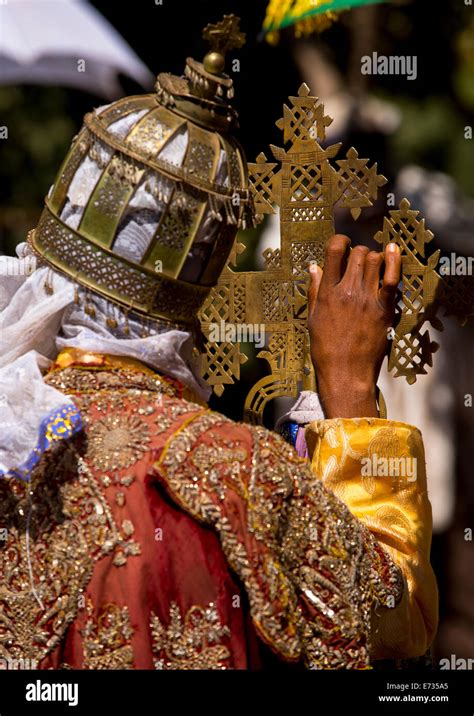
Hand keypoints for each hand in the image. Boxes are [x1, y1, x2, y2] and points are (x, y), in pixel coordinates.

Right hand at [307, 235, 400, 418]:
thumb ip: (315, 291)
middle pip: (358, 253)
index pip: (334, 251)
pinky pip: (392, 277)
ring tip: (373, 267)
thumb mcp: (313, 318)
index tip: (342, 245)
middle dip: (358, 252)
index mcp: (327, 293)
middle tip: (358, 263)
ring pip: (375, 260)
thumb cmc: (325, 349)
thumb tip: (314, 267)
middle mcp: (346, 291)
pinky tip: (393, 251)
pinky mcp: (384, 309)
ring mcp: (366, 299)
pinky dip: (394, 260)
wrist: (345, 373)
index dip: (339, 241)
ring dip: (374, 258)